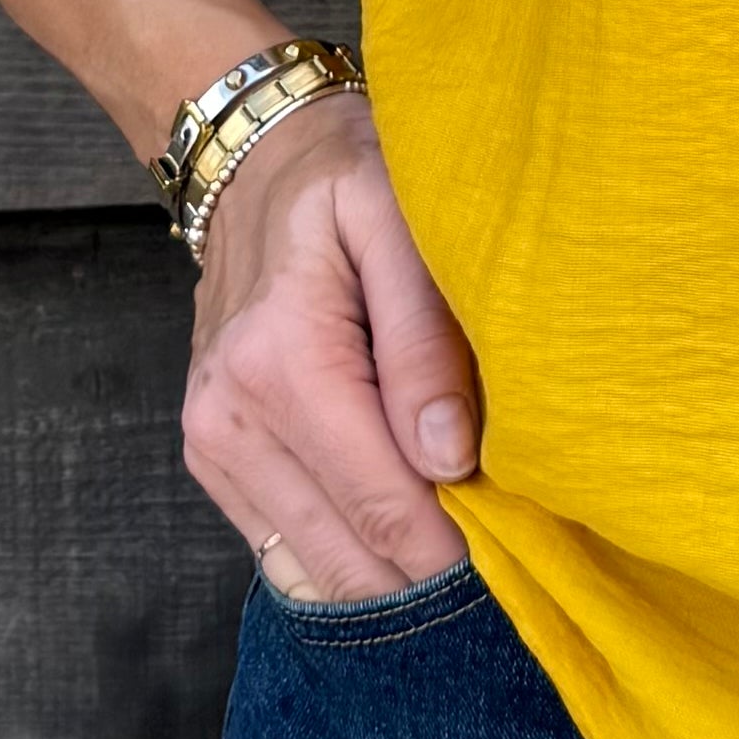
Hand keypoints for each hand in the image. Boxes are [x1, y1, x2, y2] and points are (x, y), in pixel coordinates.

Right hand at [180, 89, 478, 601]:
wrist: (257, 162)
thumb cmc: (348, 181)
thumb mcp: (402, 224)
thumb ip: (425, 340)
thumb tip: (450, 456)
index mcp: (282, 363)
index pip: (384, 506)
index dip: (461, 547)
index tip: (526, 548)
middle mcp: (231, 419)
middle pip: (350, 558)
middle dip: (432, 572)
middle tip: (510, 550)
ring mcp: (212, 446)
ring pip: (315, 572)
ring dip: (392, 576)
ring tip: (465, 540)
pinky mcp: (213, 459)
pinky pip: (285, 552)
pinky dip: (348, 558)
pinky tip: (404, 530)